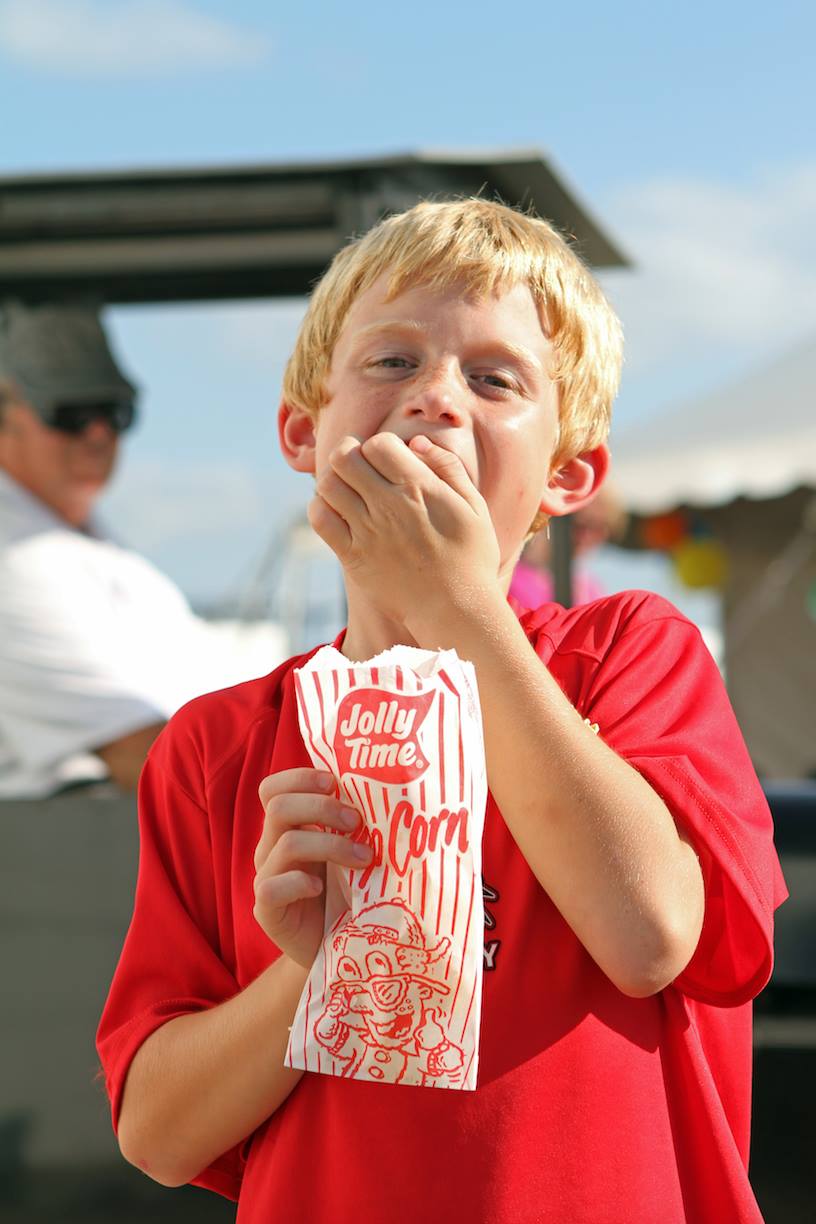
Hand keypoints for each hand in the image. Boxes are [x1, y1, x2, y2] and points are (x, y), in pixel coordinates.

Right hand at [253, 768, 372, 967]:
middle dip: (321, 807)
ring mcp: (267, 877)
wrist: (341, 946)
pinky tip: (319, 888)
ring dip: (330, 845)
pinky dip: (298, 882)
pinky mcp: (267, 910)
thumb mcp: (355, 851)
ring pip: (285, 844)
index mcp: (289, 826)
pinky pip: (271, 887)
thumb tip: (396, 792)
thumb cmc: (352, 892)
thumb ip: (359, 825)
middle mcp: (272, 846)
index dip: (300, 778)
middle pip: (278, 807)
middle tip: (356, 820)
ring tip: (364, 858)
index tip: (335, 782)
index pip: (274, 788)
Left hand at [308, 432, 501, 631]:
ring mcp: (368, 531)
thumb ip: (447, 467)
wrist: (456, 608)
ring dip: (334, 481)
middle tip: (359, 468)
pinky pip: (320, 520)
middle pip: (344, 457)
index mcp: (419, 487)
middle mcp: (389, 505)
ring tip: (348, 490)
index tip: (387, 461)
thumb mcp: (474, 505)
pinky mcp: (353, 556)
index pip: (378, 443)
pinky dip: (321, 509)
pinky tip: (337, 513)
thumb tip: (416, 442)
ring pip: (328, 485)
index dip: (379, 446)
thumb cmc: (471, 557)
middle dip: (349, 454)